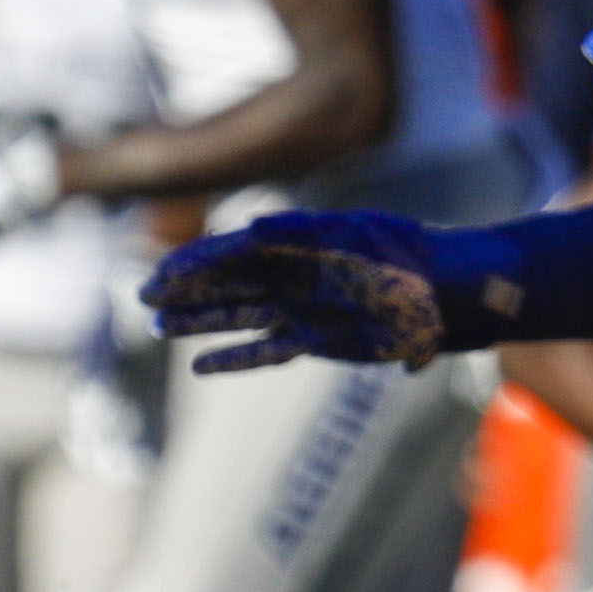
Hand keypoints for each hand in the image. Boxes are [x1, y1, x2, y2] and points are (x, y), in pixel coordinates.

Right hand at [144, 210, 506, 371]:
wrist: (448, 291)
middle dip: (185, 290)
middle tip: (144, 298)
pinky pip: (265, 351)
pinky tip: (199, 365)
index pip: (232, 253)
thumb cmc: (404, 255)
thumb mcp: (356, 235)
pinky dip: (234, 358)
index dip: (195, 263)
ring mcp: (302, 309)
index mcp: (295, 244)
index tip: (163, 274)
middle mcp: (293, 275)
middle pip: (226, 284)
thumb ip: (302, 231)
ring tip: (159, 327)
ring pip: (237, 316)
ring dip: (199, 321)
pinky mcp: (316, 341)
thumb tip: (250, 226)